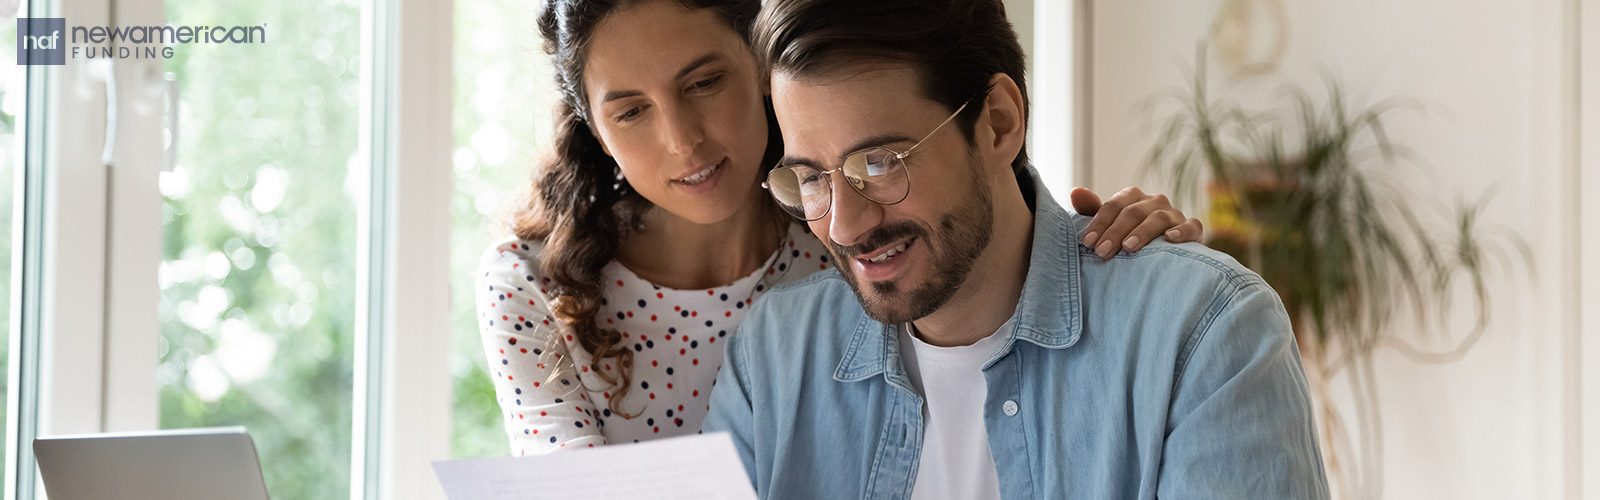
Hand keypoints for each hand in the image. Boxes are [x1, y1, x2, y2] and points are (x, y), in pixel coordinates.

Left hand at [1069, 186, 1202, 258]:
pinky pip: (1191, 226)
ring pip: (1158, 218)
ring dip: (1142, 232)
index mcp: (1133, 198)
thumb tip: (1075, 192)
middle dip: (1115, 232)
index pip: (1114, 205)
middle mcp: (1154, 202)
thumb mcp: (1110, 225)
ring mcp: (1175, 214)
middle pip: (1133, 212)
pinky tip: (1169, 239)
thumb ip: (1093, 211)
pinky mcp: (1193, 229)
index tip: (1088, 243)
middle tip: (1102, 252)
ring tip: (1128, 247)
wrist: (1166, 254)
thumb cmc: (1131, 237)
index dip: (1099, 223)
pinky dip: (1181, 231)